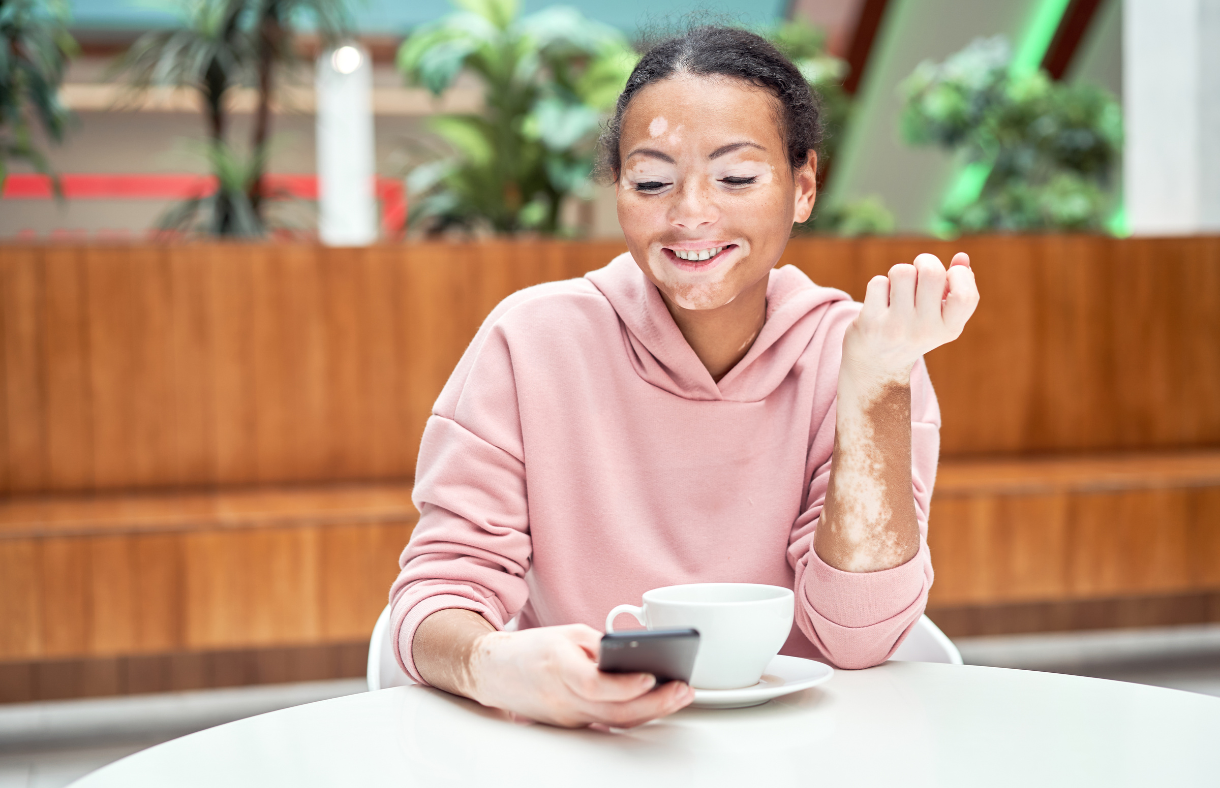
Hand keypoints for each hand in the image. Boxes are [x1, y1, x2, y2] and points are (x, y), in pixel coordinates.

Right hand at [469, 624, 694, 727]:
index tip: (652, 675)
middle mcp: (563, 698)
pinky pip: (608, 722)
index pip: (596, 684)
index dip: (626, 685)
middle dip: (654, 702)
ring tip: (679, 695)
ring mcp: (568, 717)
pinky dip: (634, 713)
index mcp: (558, 667)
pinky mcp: (572, 725)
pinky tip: (656, 703)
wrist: (495, 673)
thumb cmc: (531, 650)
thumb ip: (600, 646)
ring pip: (616, 720)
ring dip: (651, 711)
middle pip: (614, 710)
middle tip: (682, 689)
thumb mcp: (567, 634)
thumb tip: (636, 657)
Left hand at [842, 252, 978, 382]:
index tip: (949, 276)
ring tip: (898, 289)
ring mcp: (896, 328)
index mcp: (949, 329)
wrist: (876, 366)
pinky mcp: (870, 324)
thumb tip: (962, 257)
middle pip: (931, 272)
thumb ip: (956, 287)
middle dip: (924, 261)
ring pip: (902, 272)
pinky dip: (880, 286)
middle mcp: (925, 331)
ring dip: (899, 273)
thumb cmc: (913, 331)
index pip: (966, 296)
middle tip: (918, 272)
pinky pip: (878, 283)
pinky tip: (880, 302)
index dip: (959, 275)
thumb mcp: (940, 318)